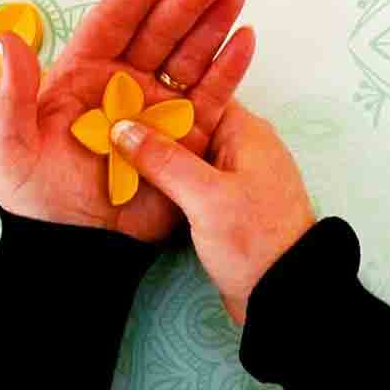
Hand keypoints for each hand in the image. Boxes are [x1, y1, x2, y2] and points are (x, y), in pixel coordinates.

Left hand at [0, 0, 255, 243]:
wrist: (74, 252)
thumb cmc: (34, 200)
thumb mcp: (11, 148)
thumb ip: (13, 95)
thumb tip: (10, 39)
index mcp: (83, 75)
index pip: (116, 19)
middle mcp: (124, 84)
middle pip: (161, 30)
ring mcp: (157, 109)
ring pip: (190, 55)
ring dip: (214, 20)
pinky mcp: (184, 139)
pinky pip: (211, 97)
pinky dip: (229, 68)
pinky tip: (245, 38)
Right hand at [109, 102, 314, 323]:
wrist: (283, 295)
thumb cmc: (255, 241)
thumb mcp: (206, 197)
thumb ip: (164, 161)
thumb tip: (122, 128)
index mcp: (245, 131)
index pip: (196, 95)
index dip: (158, 94)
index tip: (118, 95)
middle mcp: (241, 146)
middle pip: (187, 123)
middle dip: (150, 123)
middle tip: (105, 121)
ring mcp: (233, 174)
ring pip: (185, 152)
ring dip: (154, 153)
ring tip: (110, 146)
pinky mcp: (224, 201)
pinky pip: (189, 177)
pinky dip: (165, 177)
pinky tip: (135, 180)